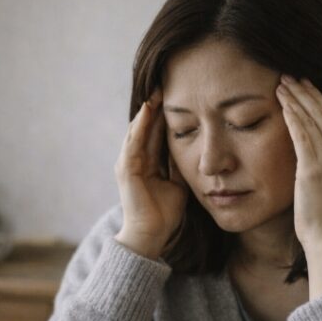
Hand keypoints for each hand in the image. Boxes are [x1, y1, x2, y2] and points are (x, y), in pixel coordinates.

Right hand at [113, 89, 187, 258]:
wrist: (150, 235)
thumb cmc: (164, 214)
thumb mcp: (178, 183)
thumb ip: (180, 166)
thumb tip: (195, 149)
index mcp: (146, 162)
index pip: (154, 133)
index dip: (164, 115)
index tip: (177, 96)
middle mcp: (134, 159)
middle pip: (145, 127)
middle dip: (154, 107)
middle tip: (165, 85)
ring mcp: (128, 164)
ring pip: (137, 130)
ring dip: (146, 111)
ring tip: (156, 92)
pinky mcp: (126, 170)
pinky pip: (133, 143)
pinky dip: (140, 126)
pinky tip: (147, 111)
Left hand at [276, 76, 321, 254]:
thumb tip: (315, 151)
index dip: (320, 100)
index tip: (306, 87)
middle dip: (306, 93)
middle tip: (290, 77)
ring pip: (312, 121)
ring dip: (296, 100)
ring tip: (281, 85)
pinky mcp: (314, 169)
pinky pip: (302, 136)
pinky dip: (292, 117)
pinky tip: (282, 104)